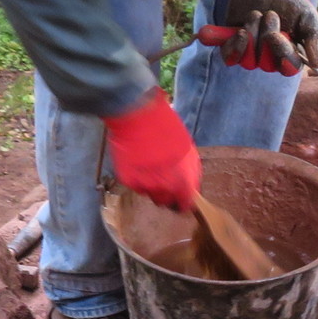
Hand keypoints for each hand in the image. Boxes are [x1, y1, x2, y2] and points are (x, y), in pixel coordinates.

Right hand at [102, 90, 200, 210]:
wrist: (138, 114)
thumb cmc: (165, 126)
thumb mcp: (186, 149)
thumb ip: (188, 171)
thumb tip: (189, 185)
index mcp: (184, 180)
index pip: (184, 204)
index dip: (181, 201)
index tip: (178, 197)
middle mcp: (166, 187)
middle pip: (165, 202)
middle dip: (164, 193)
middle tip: (160, 177)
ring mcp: (145, 185)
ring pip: (149, 194)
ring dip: (150, 184)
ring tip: (148, 164)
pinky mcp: (128, 181)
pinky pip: (135, 185)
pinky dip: (135, 177)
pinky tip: (136, 161)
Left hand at [195, 0, 317, 76]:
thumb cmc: (290, 2)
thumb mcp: (308, 16)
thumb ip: (316, 38)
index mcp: (291, 55)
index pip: (288, 68)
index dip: (282, 54)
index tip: (277, 35)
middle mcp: (271, 59)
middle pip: (266, 65)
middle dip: (266, 37)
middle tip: (270, 14)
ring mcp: (251, 53)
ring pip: (248, 60)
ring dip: (252, 34)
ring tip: (256, 14)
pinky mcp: (234, 45)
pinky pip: (230, 58)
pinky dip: (233, 47)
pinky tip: (240, 32)